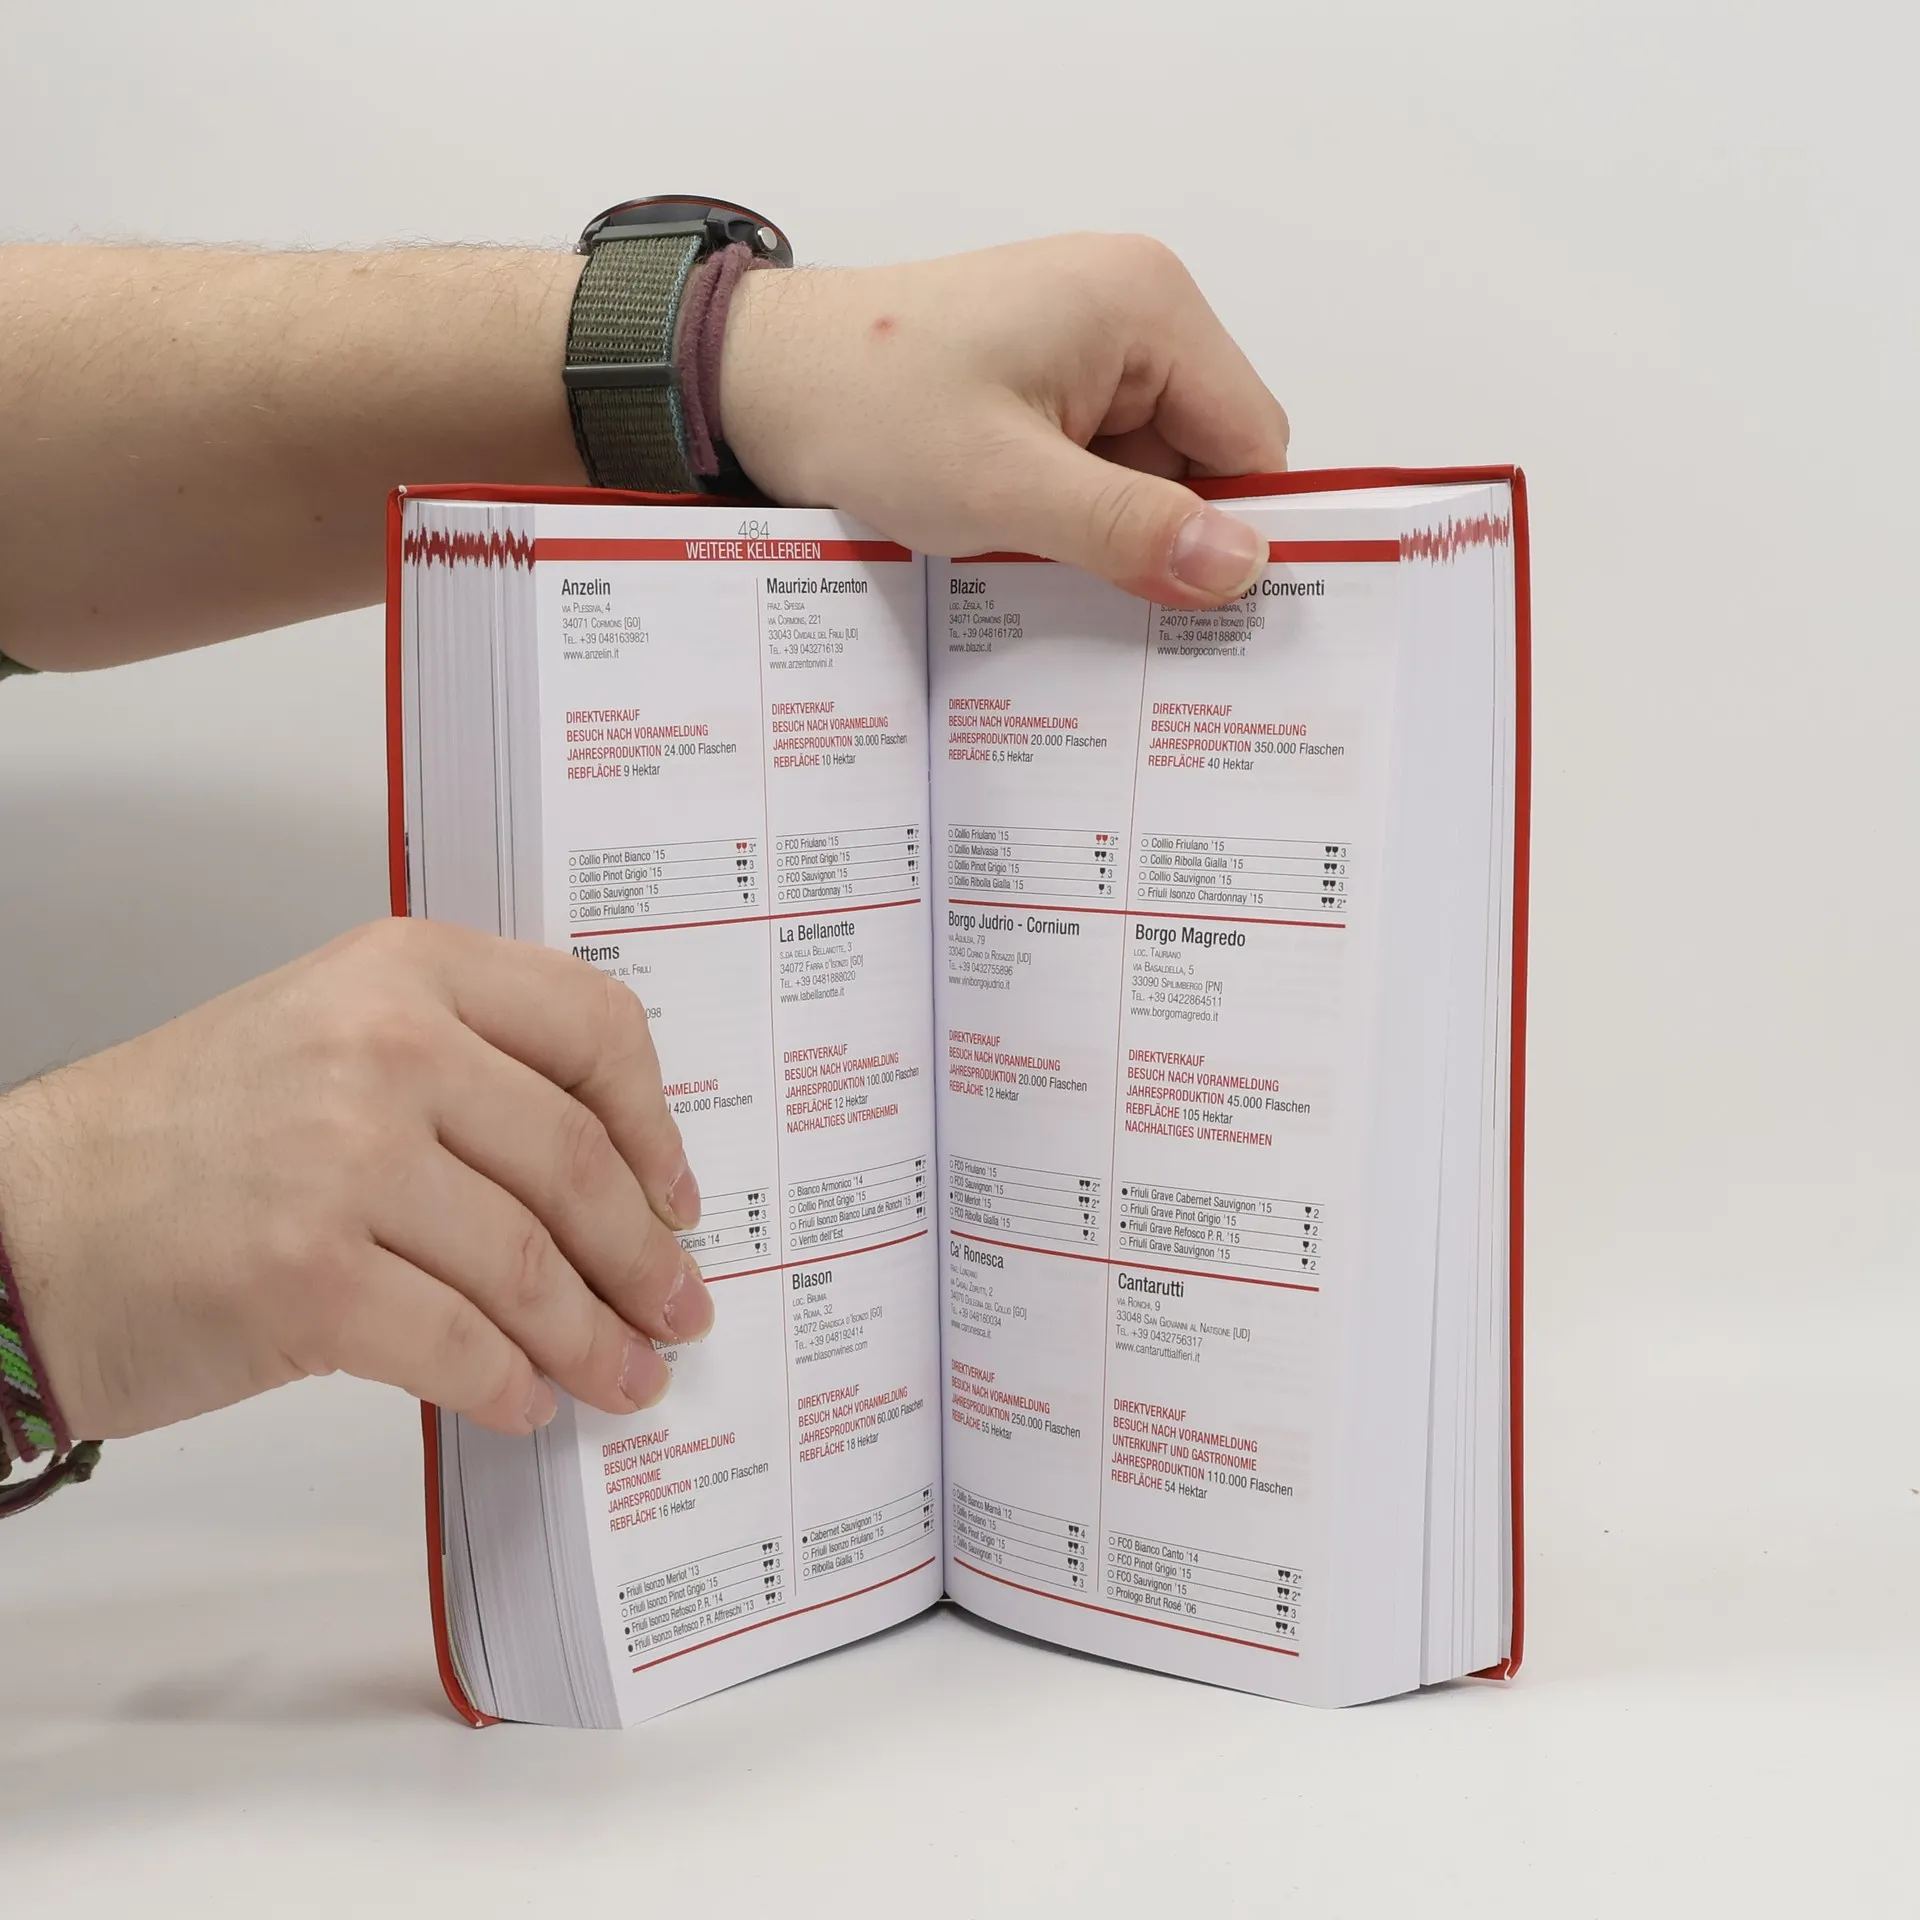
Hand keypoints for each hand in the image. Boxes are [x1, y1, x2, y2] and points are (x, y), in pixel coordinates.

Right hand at [0, 920, 710, 1440]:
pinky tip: (526, 1401)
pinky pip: (462, 1346)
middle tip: (676, 1307)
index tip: (676, 1193)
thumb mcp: (325, 1037)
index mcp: (403, 972)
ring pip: (530, 1266)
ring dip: (594, 1339)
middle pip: (576, 1163)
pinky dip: (510, 1385)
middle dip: (643, 1256)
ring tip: (625, 1376)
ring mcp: (345, 1161)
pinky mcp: (308, 1278)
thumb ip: (463, 1069)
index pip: (593, 1025)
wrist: (21, 1223)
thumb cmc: (174, 1137)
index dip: (655, 1124)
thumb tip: (602, 1176)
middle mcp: (384, 1048)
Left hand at [720, 234, 1290, 606]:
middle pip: (1203, 459)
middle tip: (1103, 606)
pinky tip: (1019, 545)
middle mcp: (1131, 309)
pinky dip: (1071, 516)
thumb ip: (1130, 530)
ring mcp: (1086, 344)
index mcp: (1146, 306)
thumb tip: (1244, 569)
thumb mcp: (1005, 486)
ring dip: (1106, 533)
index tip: (1206, 618)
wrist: (756, 378)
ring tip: (1035, 564)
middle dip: (1159, 538)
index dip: (1234, 534)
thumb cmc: (865, 407)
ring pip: (1148, 473)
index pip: (1252, 441)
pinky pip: (1097, 464)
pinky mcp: (1046, 377)